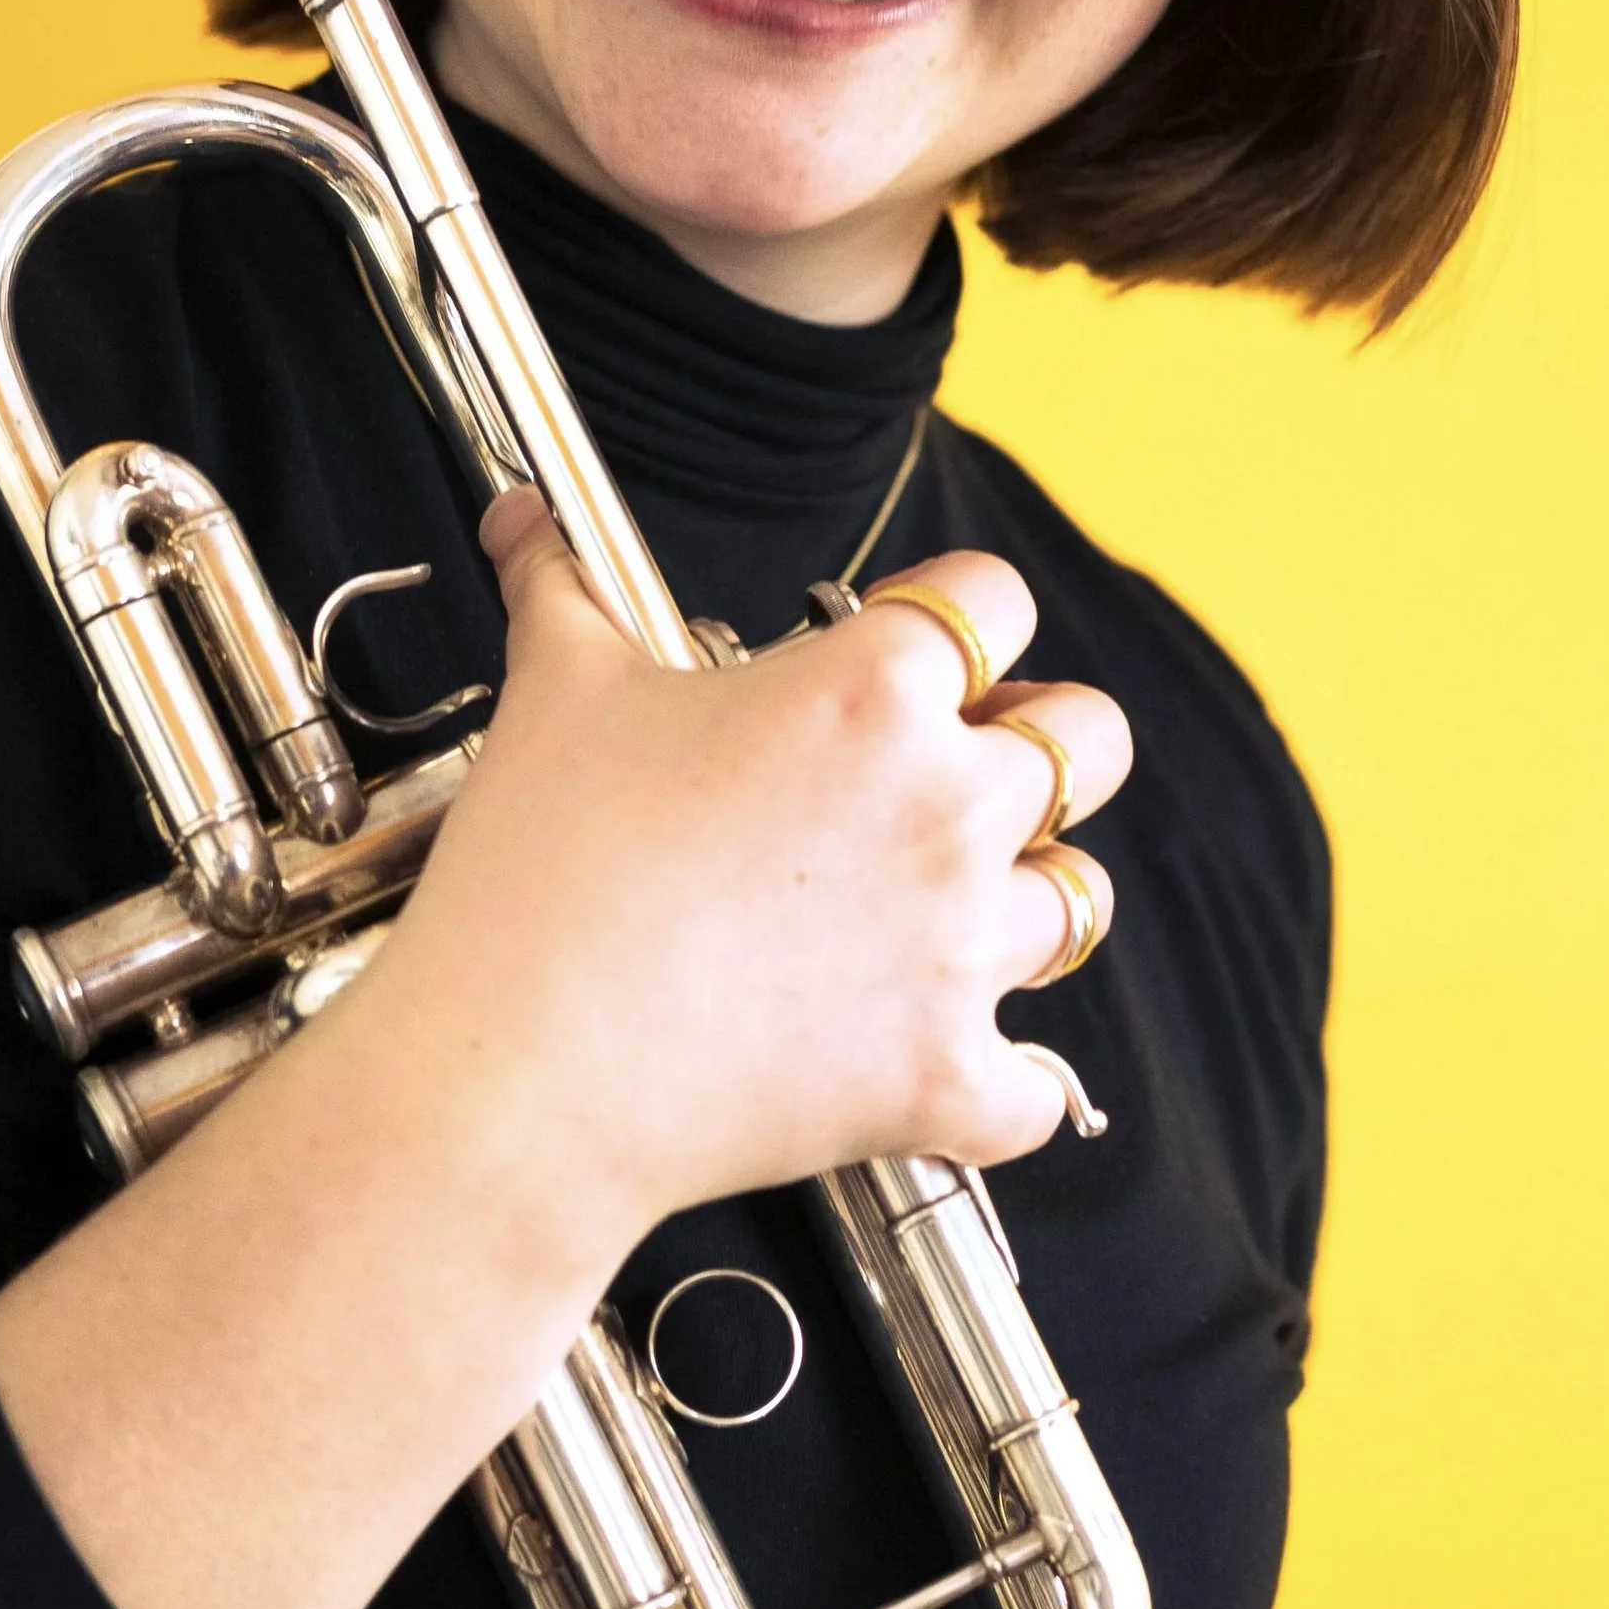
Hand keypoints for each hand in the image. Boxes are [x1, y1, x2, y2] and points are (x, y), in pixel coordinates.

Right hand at [380, 494, 1131, 1254]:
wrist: (515, 1072)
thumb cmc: (542, 873)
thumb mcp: (558, 690)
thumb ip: (562, 583)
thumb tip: (522, 518)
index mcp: (871, 689)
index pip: (997, 597)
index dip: (959, 612)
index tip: (919, 644)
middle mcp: (947, 806)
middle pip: (1093, 736)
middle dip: (1044, 742)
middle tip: (963, 767)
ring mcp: (963, 948)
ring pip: (1080, 899)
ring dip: (1024, 898)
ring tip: (939, 906)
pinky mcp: (949, 1076)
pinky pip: (1035, 1089)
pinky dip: (993, 1082)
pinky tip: (926, 1056)